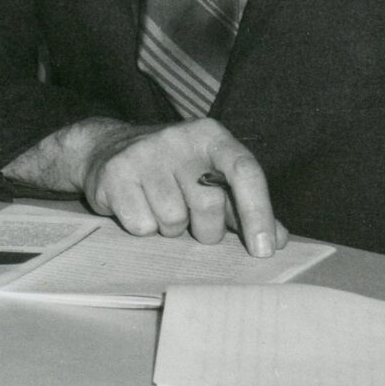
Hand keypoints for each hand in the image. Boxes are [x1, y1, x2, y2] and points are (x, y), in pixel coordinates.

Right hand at [67, 116, 287, 255]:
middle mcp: (178, 138)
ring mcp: (143, 153)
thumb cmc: (172, 170)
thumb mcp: (211, 177)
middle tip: (194, 221)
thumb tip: (278, 240)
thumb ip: (245, 207)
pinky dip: (143, 228)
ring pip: (173, 220)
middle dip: (206, 229)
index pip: (244, 171)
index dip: (259, 213)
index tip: (264, 249)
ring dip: (171, 229)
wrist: (106, 147)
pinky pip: (142, 225)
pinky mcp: (115, 172)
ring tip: (160, 208)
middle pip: (208, 205)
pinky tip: (137, 207)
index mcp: (211, 135)